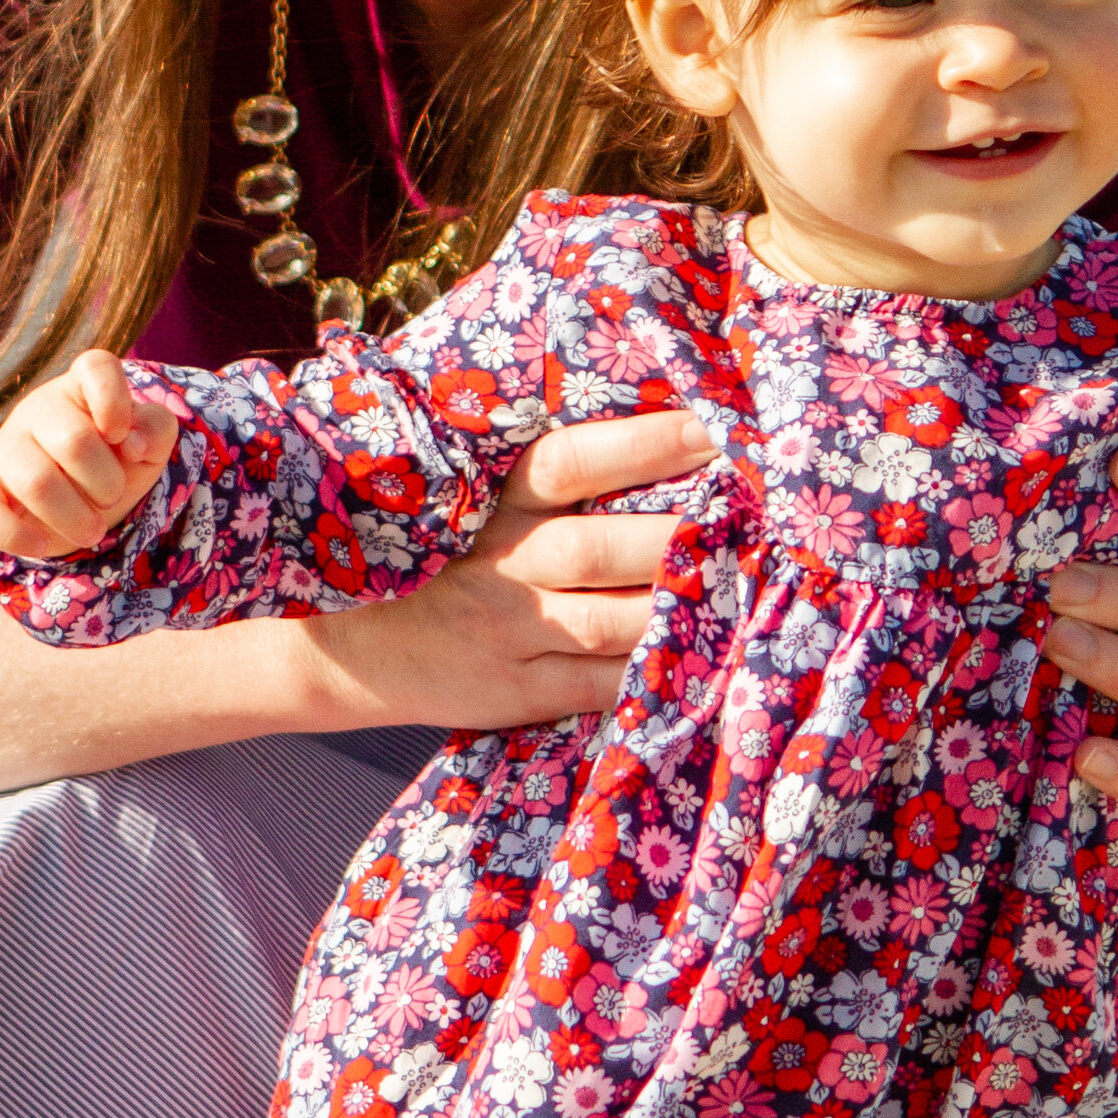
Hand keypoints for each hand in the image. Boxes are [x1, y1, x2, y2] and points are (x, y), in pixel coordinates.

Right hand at [0, 351, 181, 558]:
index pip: (95, 367)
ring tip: (93, 531)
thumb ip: (156, 428)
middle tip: (112, 496)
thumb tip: (132, 441)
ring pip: (36, 483)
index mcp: (80, 388)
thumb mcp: (149, 445)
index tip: (121, 435)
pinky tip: (44, 544)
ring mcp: (4, 447)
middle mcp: (38, 410)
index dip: (114, 400)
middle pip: (74, 441)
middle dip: (106, 482)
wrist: (76, 505)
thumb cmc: (115, 463)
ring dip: (75, 517)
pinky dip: (19, 538)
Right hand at [298, 407, 713, 737]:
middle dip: (679, 533)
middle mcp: (502, 561)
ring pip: (606, 622)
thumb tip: (678, 429)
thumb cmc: (455, 558)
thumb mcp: (488, 502)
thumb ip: (561, 474)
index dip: (644, 443)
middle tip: (757, 516)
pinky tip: (705, 656)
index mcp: (499, 500)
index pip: (571, 459)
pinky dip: (652, 674)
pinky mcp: (516, 691)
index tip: (715, 426)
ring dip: (676, 606)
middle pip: (597, 546)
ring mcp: (508, 631)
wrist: (360, 650)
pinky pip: (598, 685)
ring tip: (748, 587)